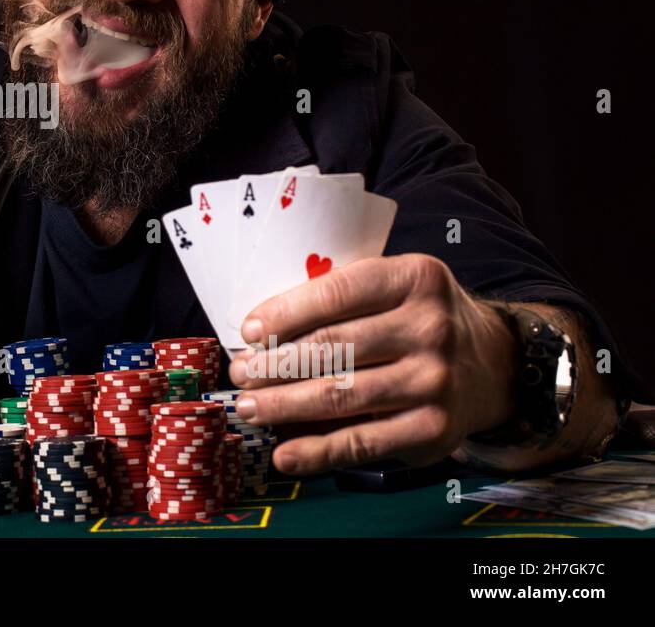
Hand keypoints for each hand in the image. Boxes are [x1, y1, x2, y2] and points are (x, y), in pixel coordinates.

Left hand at [226, 253, 517, 474]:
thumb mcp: (396, 287)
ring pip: (339, 396)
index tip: (248, 331)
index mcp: (415, 278)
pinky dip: (317, 452)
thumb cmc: (418, 320)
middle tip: (240, 374)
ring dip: (282, 405)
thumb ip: (344, 298)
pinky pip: (363, 443)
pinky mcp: (434, 430)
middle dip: (273, 364)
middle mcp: (430, 328)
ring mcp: (434, 381)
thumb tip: (263, 333)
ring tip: (249, 407)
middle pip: (332, 348)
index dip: (285, 313)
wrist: (492, 364)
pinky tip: (285, 453)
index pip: (337, 294)